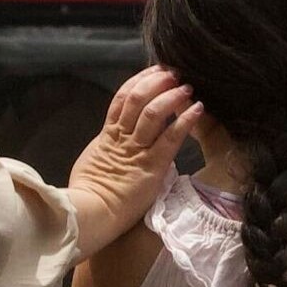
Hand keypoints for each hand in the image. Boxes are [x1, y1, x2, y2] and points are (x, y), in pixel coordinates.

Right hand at [63, 67, 194, 250]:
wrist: (92, 214)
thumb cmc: (90, 196)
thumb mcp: (95, 163)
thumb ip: (109, 148)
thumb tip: (119, 140)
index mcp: (108, 136)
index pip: (122, 99)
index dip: (138, 82)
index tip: (153, 72)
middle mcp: (122, 138)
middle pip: (137, 99)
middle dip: (155, 82)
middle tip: (172, 73)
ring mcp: (137, 150)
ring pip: (152, 113)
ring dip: (171, 96)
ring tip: (185, 87)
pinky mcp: (152, 165)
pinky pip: (170, 137)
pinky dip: (184, 120)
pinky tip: (197, 109)